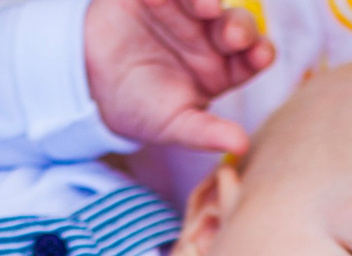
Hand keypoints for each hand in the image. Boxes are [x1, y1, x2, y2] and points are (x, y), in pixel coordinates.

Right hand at [85, 0, 273, 155]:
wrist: (91, 86)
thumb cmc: (141, 108)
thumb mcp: (173, 124)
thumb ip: (206, 132)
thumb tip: (242, 146)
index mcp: (225, 68)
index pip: (252, 57)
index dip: (259, 53)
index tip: (260, 56)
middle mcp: (212, 35)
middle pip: (236, 23)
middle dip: (240, 26)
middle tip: (232, 34)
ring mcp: (187, 10)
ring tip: (205, 6)